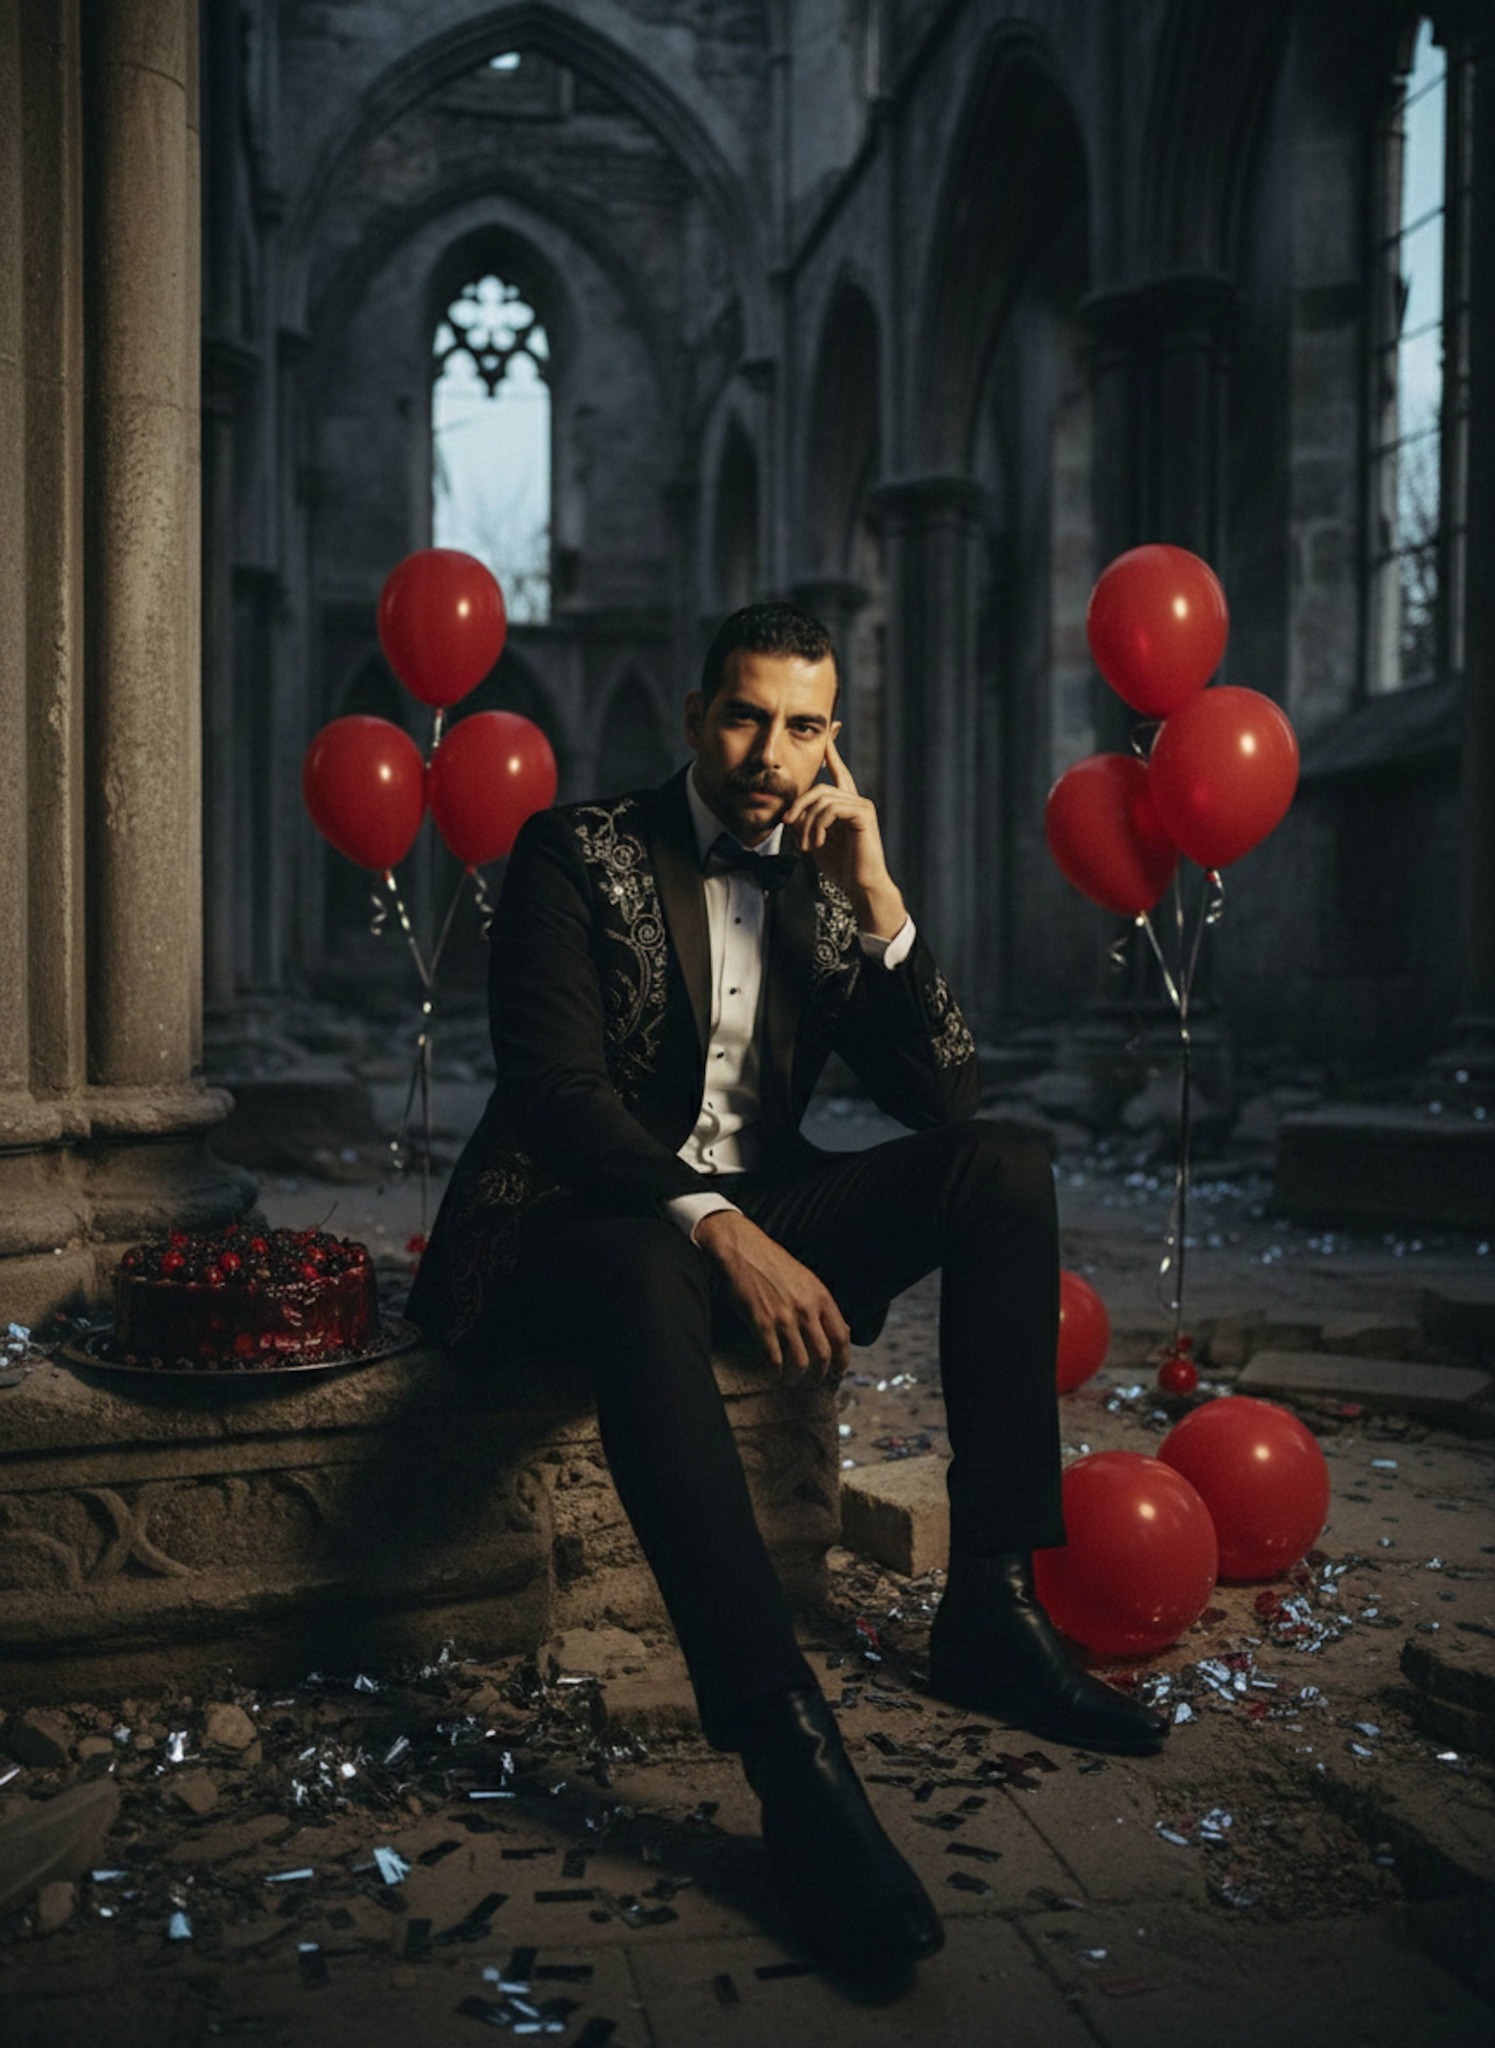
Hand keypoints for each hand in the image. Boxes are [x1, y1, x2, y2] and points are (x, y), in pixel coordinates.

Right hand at [693, 1211, 849, 1381]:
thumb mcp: (808, 1280)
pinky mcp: (761, 1323)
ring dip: (798, 1377)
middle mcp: (806, 1309)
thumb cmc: (775, 1264)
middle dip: (822, 1375)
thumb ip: (822, 1306)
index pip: (842, 1338)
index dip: (843, 1361)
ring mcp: (784, 1318)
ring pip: (800, 1362)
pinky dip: (776, 1372)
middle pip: (824, 1355)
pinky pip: (774, 1358)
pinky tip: (774, 1373)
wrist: (743, 1249)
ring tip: (793, 1380)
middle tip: (816, 1382)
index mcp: (821, 1297)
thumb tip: (841, 1331)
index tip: (838, 1373)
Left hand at [782, 736, 904, 936]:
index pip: (837, 769)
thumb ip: (803, 822)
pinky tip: (819, 842)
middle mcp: (855, 798)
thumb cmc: (840, 866)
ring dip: (806, 822)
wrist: (860, 885)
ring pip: (822, 798)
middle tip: (787, 826)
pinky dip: (819, 825)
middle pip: (818, 787)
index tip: (832, 726)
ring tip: (806, 845)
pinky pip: (832, 808)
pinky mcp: (863, 814)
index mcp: (844, 802)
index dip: (832, 748)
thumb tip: (787, 812)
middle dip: (798, 805)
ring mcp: (861, 805)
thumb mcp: (813, 839)